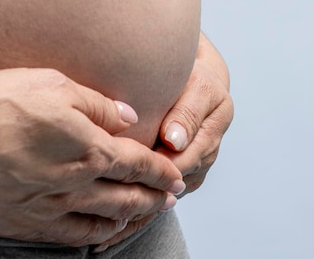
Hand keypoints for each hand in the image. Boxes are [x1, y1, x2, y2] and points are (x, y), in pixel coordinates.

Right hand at [0, 68, 184, 246]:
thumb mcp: (48, 85)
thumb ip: (95, 103)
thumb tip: (127, 114)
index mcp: (88, 148)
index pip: (139, 163)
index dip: (162, 170)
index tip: (177, 174)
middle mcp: (75, 185)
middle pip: (128, 196)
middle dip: (155, 197)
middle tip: (171, 197)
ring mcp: (48, 208)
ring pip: (104, 220)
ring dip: (131, 217)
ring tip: (143, 214)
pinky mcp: (21, 223)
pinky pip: (69, 236)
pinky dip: (92, 235)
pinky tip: (96, 232)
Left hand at [92, 32, 232, 250]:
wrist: (193, 76)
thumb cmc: (193, 75)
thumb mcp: (197, 85)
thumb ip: (187, 112)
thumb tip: (175, 142)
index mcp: (211, 132)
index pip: (183, 161)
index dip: (155, 173)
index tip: (124, 182)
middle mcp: (202, 154)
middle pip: (170, 186)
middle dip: (139, 202)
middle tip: (106, 214)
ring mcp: (188, 166)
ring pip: (161, 198)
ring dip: (134, 214)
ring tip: (102, 232)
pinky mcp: (174, 172)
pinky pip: (155, 199)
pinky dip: (134, 216)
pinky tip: (107, 236)